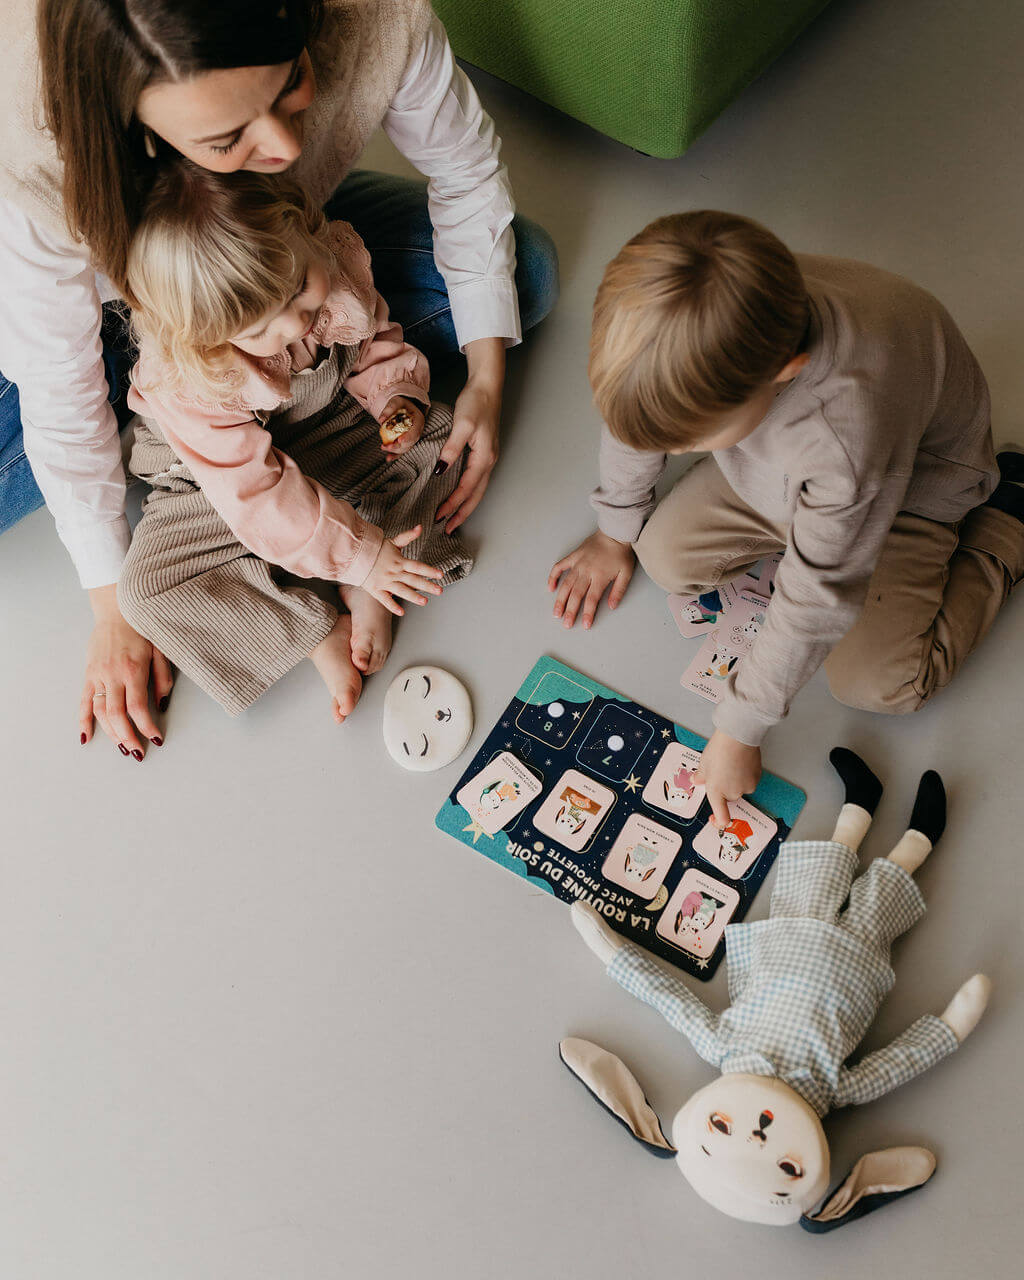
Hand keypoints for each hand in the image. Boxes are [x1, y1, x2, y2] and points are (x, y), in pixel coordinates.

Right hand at [81, 584, 174, 758]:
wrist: (117, 609)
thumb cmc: (143, 629)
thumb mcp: (161, 650)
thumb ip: (163, 678)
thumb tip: (162, 704)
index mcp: (133, 669)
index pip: (138, 707)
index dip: (147, 726)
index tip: (156, 739)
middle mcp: (113, 675)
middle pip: (117, 714)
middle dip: (128, 737)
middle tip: (138, 753)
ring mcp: (98, 675)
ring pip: (101, 712)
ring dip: (111, 733)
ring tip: (122, 748)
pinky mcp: (88, 674)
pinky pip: (84, 701)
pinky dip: (83, 721)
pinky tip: (86, 737)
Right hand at [361, 526, 443, 615]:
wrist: (355, 554)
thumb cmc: (376, 549)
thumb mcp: (393, 541)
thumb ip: (407, 536)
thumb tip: (420, 527)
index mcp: (399, 561)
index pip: (417, 566)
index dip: (429, 570)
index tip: (440, 575)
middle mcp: (394, 572)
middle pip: (413, 580)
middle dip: (427, 586)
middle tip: (439, 591)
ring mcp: (385, 582)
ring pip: (401, 590)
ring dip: (413, 596)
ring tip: (425, 602)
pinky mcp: (376, 590)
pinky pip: (385, 599)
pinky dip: (392, 606)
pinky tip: (402, 612)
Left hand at [379, 396, 424, 456]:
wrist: (403, 406)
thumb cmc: (401, 403)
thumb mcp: (396, 401)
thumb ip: (389, 408)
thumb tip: (381, 419)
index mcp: (419, 420)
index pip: (415, 431)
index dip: (408, 437)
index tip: (399, 440)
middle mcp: (417, 430)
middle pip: (411, 442)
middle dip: (399, 446)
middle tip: (388, 446)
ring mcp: (412, 437)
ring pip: (406, 448)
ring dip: (395, 451)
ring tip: (384, 448)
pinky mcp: (406, 442)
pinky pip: (401, 450)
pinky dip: (395, 455)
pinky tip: (388, 458)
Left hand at [434, 338, 504, 533]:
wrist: (487, 386)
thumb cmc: (477, 402)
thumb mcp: (462, 425)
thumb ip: (452, 450)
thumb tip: (441, 472)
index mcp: (484, 457)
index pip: (467, 488)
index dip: (453, 504)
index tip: (439, 516)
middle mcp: (489, 461)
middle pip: (476, 496)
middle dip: (462, 514)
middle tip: (448, 529)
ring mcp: (488, 457)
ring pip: (477, 489)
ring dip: (465, 506)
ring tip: (452, 518)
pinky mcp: (483, 452)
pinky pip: (476, 479)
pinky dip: (467, 492)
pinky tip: (458, 495)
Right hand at [548, 530, 635, 628]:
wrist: (614, 532)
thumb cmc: (621, 553)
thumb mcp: (626, 573)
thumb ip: (618, 590)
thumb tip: (612, 606)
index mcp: (600, 576)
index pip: (592, 600)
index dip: (588, 614)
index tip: (585, 625)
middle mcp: (586, 571)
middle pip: (576, 595)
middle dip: (570, 611)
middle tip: (566, 624)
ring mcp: (578, 563)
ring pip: (566, 585)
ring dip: (560, 600)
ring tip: (556, 613)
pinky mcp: (573, 556)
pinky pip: (559, 567)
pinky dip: (553, 577)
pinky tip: (551, 588)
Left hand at [695, 729, 762, 825]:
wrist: (738, 736)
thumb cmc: (720, 749)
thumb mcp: (703, 764)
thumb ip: (700, 777)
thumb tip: (697, 781)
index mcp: (716, 792)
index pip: (722, 819)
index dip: (718, 822)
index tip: (713, 818)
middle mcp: (733, 793)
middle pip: (727, 797)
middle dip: (722, 787)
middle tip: (718, 771)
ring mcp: (747, 786)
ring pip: (738, 788)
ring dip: (733, 780)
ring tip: (729, 763)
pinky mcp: (756, 778)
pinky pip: (748, 781)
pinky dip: (743, 774)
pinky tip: (739, 762)